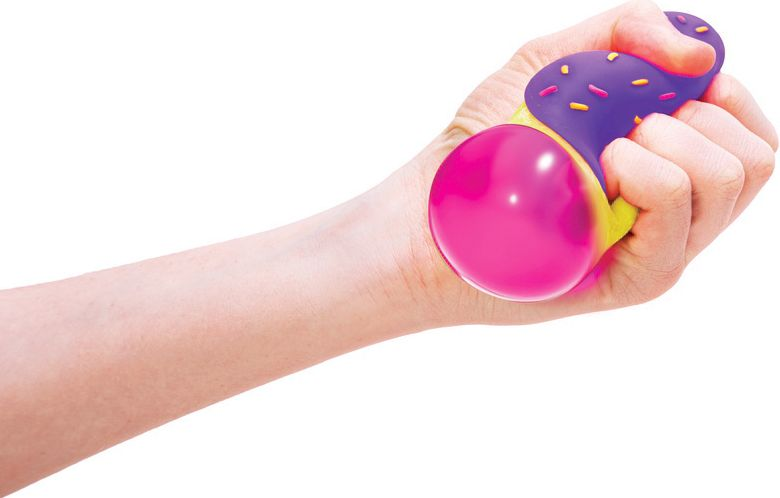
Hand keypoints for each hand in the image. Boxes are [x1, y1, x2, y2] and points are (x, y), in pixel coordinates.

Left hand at [377, 0, 776, 325]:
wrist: (433, 207)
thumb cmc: (488, 141)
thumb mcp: (551, 65)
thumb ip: (624, 33)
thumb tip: (702, 51)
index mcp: (670, 166)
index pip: (750, 132)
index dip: (725, 92)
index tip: (673, 83)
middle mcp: (675, 213)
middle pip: (755, 157)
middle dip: (699, 116)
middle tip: (630, 125)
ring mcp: (659, 249)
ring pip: (730, 179)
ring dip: (672, 140)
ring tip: (608, 148)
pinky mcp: (635, 279)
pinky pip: (678, 218)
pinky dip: (649, 173)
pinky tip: (606, 167)